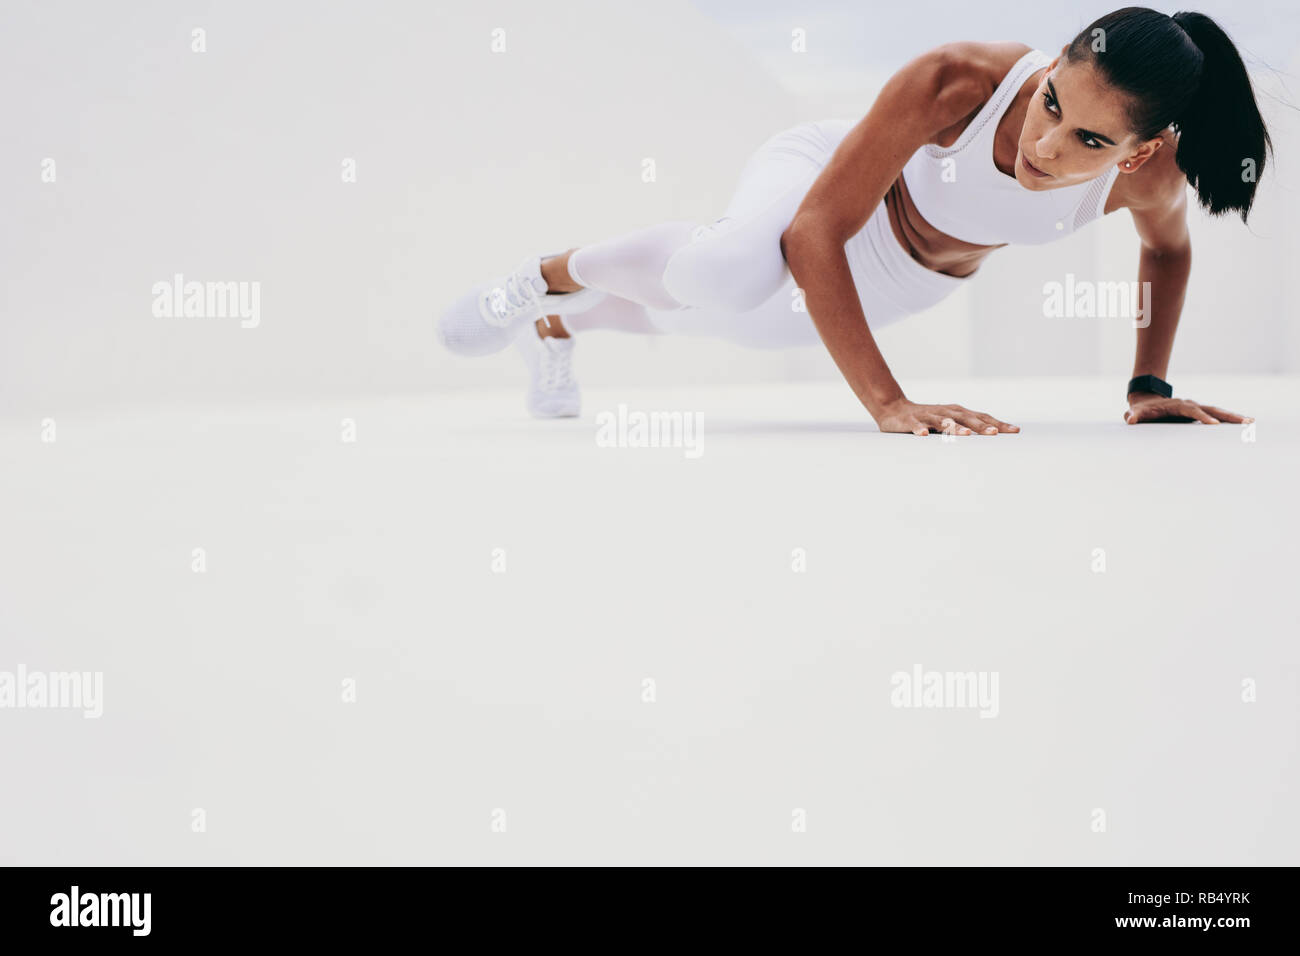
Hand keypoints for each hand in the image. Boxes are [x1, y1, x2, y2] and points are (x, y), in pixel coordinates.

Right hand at [874, 398, 1018, 435]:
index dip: (997, 424)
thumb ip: (967, 427)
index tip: (1014, 431)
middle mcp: (945, 412)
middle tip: (995, 434)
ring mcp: (928, 415)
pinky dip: (919, 429)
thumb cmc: (927, 419)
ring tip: (966, 434)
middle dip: (980, 426)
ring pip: (943, 421)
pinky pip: (916, 425)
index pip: (981, 417)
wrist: (893, 409)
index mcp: (957, 413)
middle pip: (966, 418)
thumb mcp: (949, 422)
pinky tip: (924, 435)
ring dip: (954, 427)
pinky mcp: (910, 420)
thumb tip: (994, 436)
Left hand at [1123, 393, 1254, 424]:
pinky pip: (1216, 416)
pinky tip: (1243, 426)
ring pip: (1218, 411)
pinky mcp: (1199, 413)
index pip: (1192, 411)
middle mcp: (1190, 404)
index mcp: (1178, 405)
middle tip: (1245, 422)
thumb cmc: (1141, 409)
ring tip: (1251, 423)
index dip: (1202, 417)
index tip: (1214, 424)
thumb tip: (1131, 420)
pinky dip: (1228, 420)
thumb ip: (1133, 415)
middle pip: (1212, 409)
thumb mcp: (1135, 412)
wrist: (1146, 400)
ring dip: (1233, 417)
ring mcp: (1196, 408)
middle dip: (1227, 416)